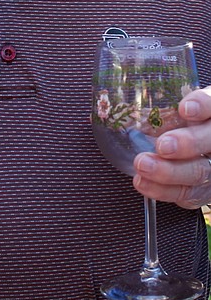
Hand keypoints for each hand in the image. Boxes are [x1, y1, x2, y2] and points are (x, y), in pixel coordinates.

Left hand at [134, 87, 210, 208]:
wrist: (189, 152)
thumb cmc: (172, 126)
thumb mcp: (165, 110)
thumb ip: (144, 109)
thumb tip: (100, 112)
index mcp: (208, 113)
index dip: (203, 105)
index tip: (184, 109)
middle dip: (188, 143)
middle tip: (162, 145)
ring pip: (202, 172)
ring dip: (170, 171)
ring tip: (143, 166)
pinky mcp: (204, 190)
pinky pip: (189, 195)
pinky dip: (165, 191)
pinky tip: (144, 184)